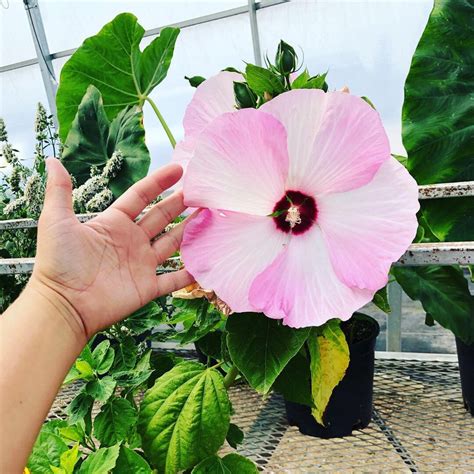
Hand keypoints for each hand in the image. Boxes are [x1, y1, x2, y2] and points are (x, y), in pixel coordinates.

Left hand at [29, 158, 193, 341]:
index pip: (141, 196)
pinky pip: (174, 279)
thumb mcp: (56, 221)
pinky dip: (190, 273)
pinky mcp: (147, 287)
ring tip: (211, 216)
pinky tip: (207, 262)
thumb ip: (60, 191)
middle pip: (162, 217)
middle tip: (202, 191)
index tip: (178, 169)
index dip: (159, 182)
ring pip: (173, 243)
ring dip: (190, 231)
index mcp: (113, 223)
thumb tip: (51, 160)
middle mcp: (131, 241)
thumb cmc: (58, 262)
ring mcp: (141, 264)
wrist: (63, 305)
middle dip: (181, 203)